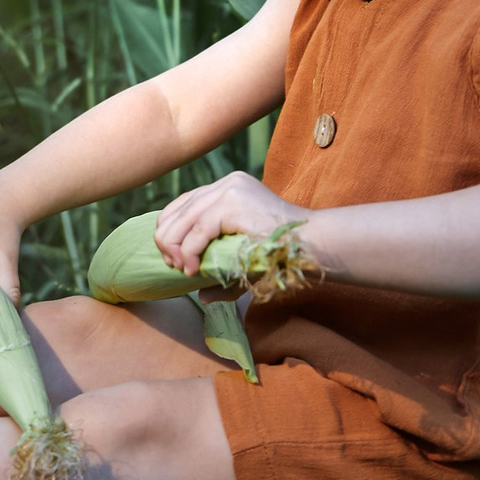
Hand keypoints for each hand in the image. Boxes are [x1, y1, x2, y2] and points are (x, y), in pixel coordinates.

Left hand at [155, 172, 305, 276]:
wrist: (311, 245)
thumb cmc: (281, 254)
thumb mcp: (242, 258)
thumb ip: (220, 271)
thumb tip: (200, 296)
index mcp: (227, 187)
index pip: (183, 204)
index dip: (170, 232)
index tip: (174, 259)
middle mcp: (225, 183)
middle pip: (176, 211)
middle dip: (167, 242)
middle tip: (174, 268)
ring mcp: (229, 189)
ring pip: (181, 221)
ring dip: (175, 250)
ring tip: (183, 271)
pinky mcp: (233, 203)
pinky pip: (197, 232)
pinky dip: (189, 254)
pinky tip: (193, 271)